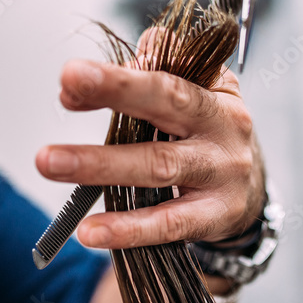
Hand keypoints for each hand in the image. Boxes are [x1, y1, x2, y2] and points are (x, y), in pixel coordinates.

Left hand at [35, 52, 264, 248]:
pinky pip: (168, 225)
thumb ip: (154, 71)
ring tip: (51, 162)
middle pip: (167, 107)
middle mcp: (222, 130)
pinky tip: (90, 230)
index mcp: (214, 95)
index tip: (71, 76)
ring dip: (101, 164)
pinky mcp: (215, 218)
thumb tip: (105, 73)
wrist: (251, 192)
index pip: (164, 78)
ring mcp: (221, 176)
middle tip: (65, 94)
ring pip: (157, 167)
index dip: (119, 77)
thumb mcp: (199, 93)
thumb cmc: (209, 135)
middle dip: (115, 96)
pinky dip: (128, 229)